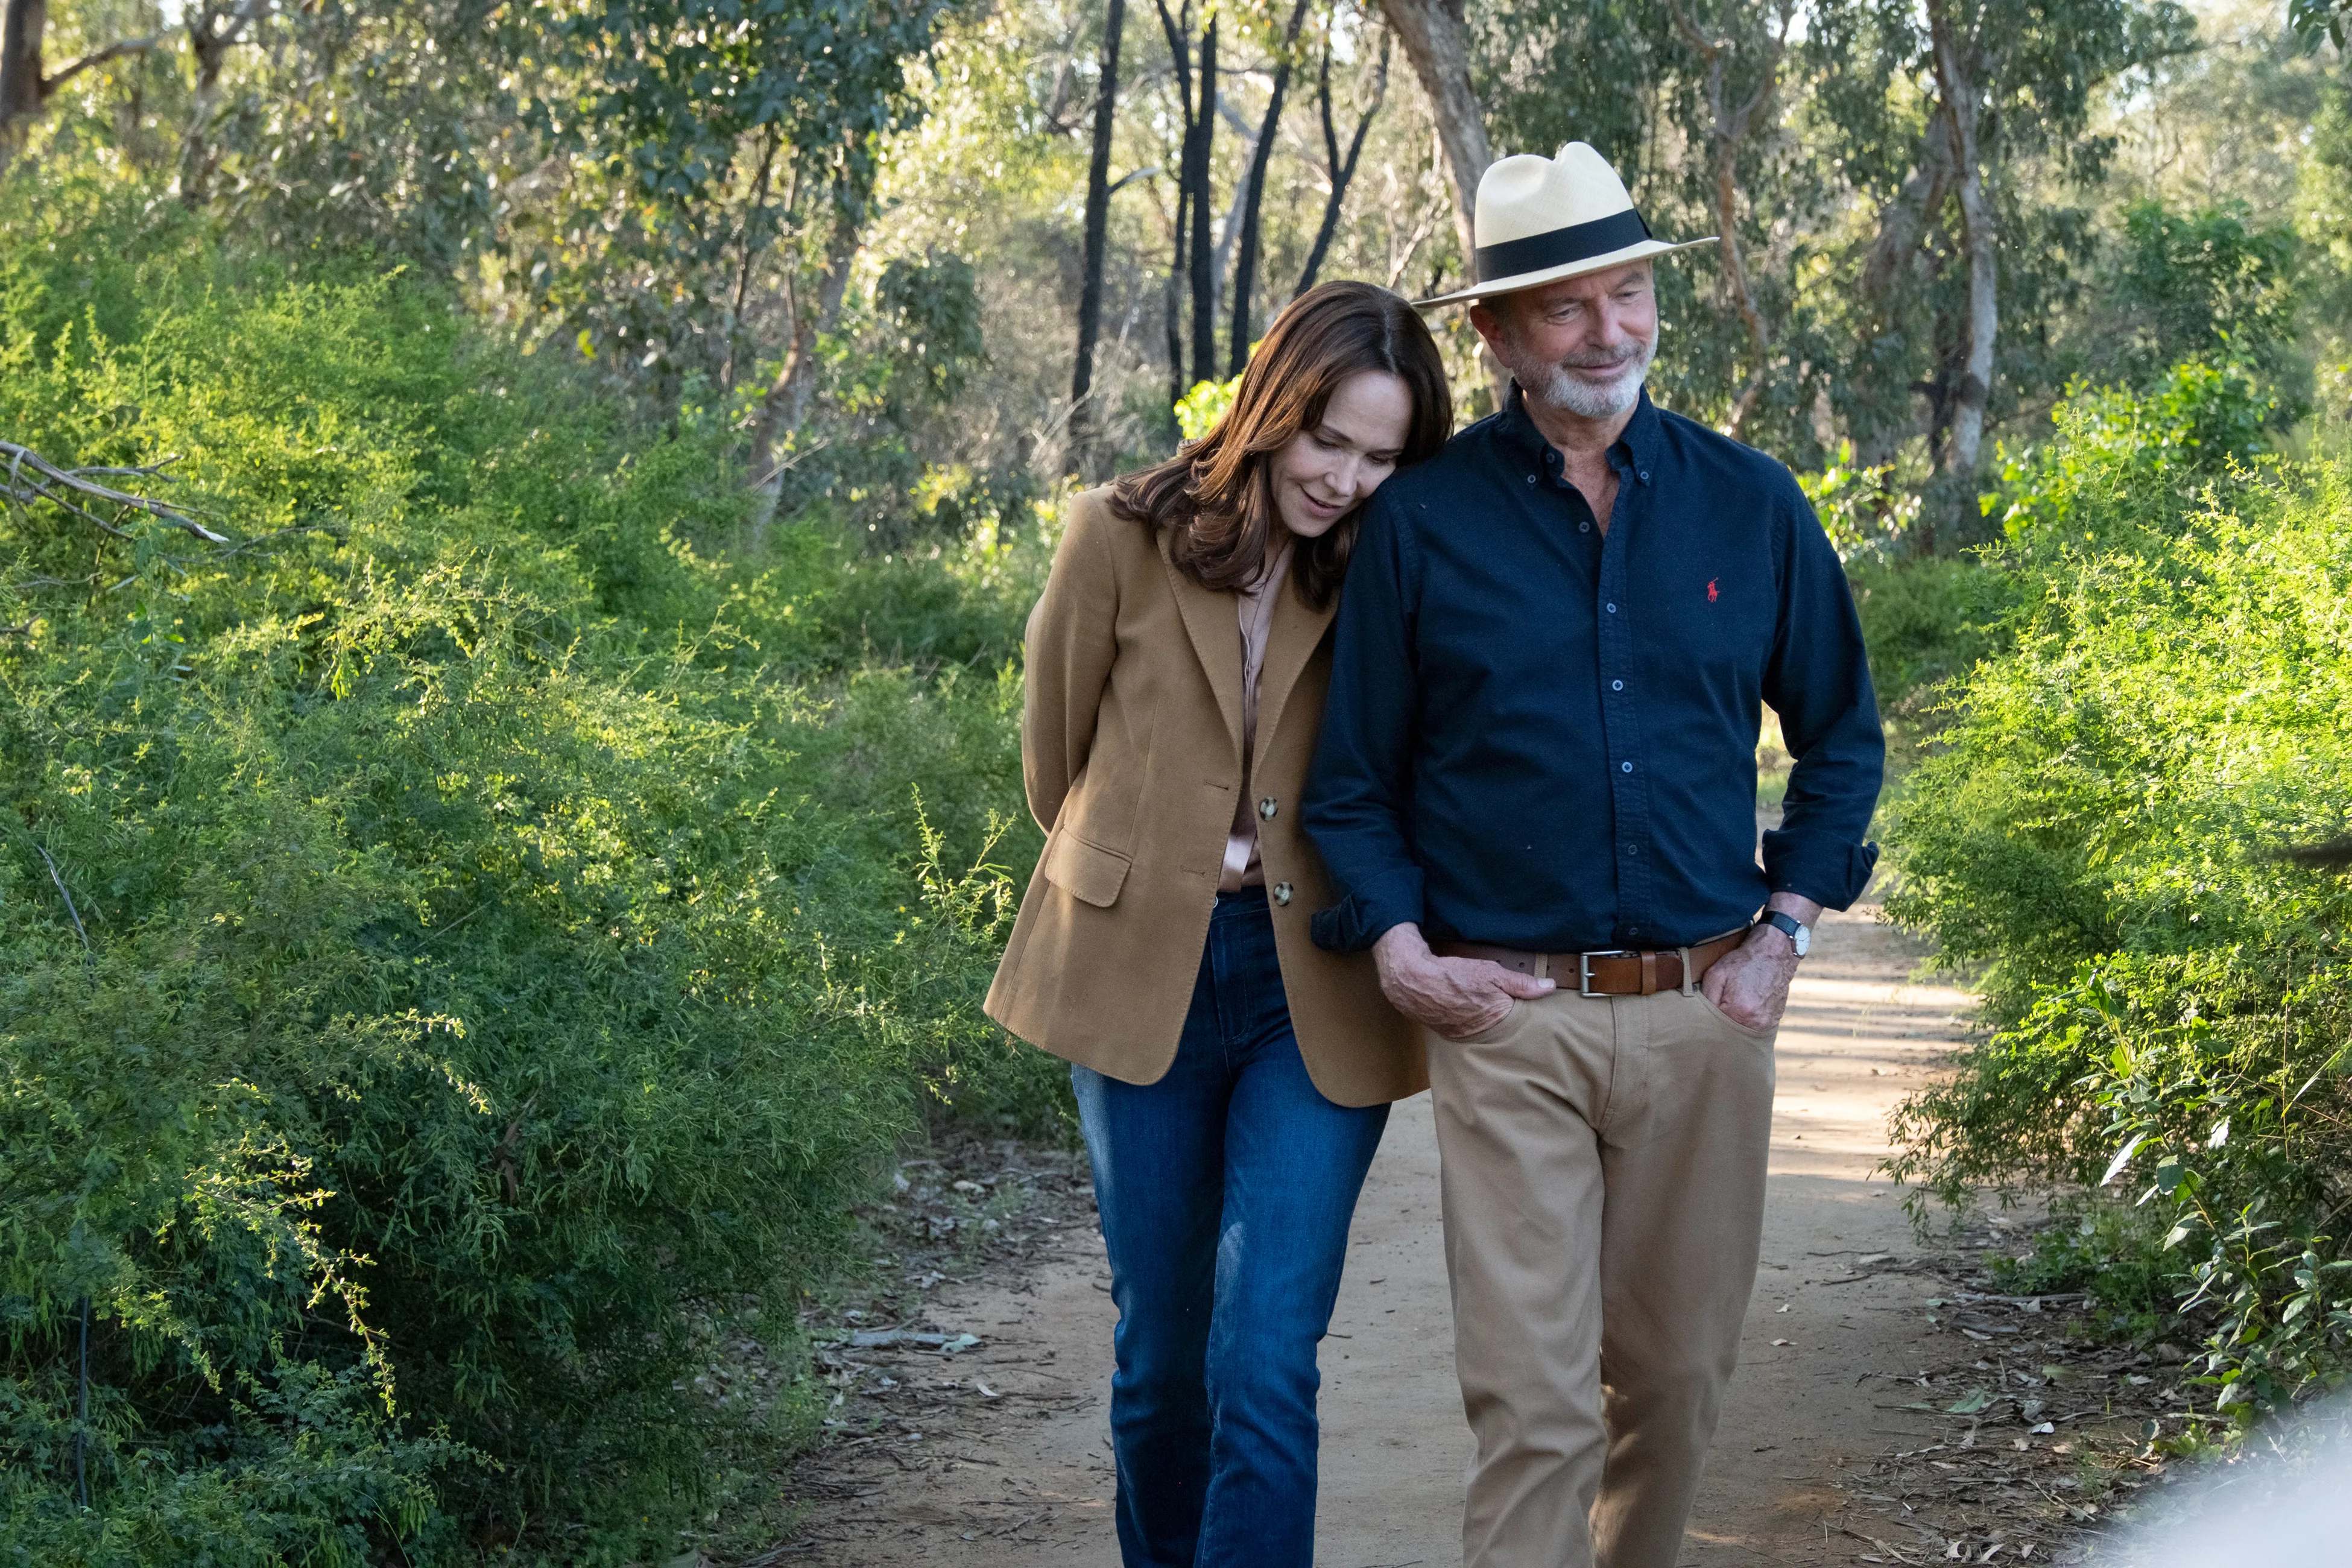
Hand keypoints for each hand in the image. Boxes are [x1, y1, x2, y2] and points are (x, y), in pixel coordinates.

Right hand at [1373, 923, 1554, 1037]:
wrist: (1410, 979)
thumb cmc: (1453, 974)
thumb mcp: (1491, 973)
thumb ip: (1521, 983)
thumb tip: (1549, 988)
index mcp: (1493, 1020)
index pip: (1515, 1023)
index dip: (1516, 1012)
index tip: (1519, 1008)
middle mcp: (1476, 1033)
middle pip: (1495, 1029)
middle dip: (1497, 1019)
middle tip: (1492, 1003)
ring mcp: (1457, 1034)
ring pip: (1476, 1029)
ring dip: (1477, 1019)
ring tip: (1474, 1004)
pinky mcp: (1441, 1031)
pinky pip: (1457, 1027)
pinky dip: (1460, 1018)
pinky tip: (1457, 1005)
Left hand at [1700, 894, 1821, 1031]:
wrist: (1773, 953)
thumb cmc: (1743, 962)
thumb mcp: (1716, 974)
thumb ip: (1706, 998)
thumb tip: (1699, 1017)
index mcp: (1738, 1012)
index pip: (1714, 1027)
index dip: (1708, 1018)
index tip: (1707, 1010)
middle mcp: (1755, 1022)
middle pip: (1728, 1031)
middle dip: (1721, 1022)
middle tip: (1721, 1004)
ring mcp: (1767, 1023)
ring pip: (1741, 1030)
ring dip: (1735, 1020)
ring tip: (1735, 1002)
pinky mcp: (1774, 1021)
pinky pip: (1754, 1027)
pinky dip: (1748, 1019)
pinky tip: (1746, 1004)